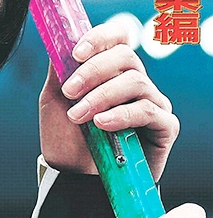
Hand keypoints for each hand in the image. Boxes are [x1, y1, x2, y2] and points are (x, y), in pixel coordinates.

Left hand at [39, 22, 179, 181]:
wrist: (74, 179)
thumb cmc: (67, 139)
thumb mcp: (54, 102)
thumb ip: (58, 72)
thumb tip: (58, 41)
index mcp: (110, 70)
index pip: (117, 38)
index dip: (100, 38)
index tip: (75, 52)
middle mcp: (134, 82)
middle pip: (125, 57)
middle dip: (93, 71)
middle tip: (69, 91)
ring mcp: (151, 103)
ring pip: (135, 82)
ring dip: (101, 96)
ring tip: (79, 116)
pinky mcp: (164, 126)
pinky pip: (148, 111)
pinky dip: (122, 115)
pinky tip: (102, 124)